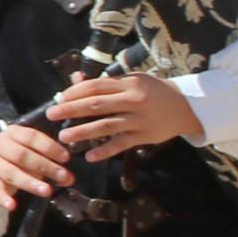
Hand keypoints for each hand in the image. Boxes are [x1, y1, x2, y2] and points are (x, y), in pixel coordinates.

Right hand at [0, 121, 77, 206]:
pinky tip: (12, 205)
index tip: (65, 158)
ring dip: (30, 182)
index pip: (31, 136)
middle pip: (22, 155)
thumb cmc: (14, 158)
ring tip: (47, 191)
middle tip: (63, 177)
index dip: (49, 147)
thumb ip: (47, 160)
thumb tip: (68, 177)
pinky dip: (3, 198)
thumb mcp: (29, 150)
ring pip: (11, 172)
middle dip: (45, 166)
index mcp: (12, 133)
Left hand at [45, 71, 202, 161]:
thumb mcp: (132, 80)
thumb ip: (105, 82)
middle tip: (51, 114)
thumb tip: (74, 80)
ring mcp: (140, 119)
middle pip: (96, 104)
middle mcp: (134, 100)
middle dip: (71, 110)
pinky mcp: (145, 136)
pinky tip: (90, 156)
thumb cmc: (153, 91)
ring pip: (107, 126)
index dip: (74, 92)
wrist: (186, 106)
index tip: (59, 98)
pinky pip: (121, 144)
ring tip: (63, 137)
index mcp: (128, 83)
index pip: (95, 86)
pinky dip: (105, 151)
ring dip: (83, 132)